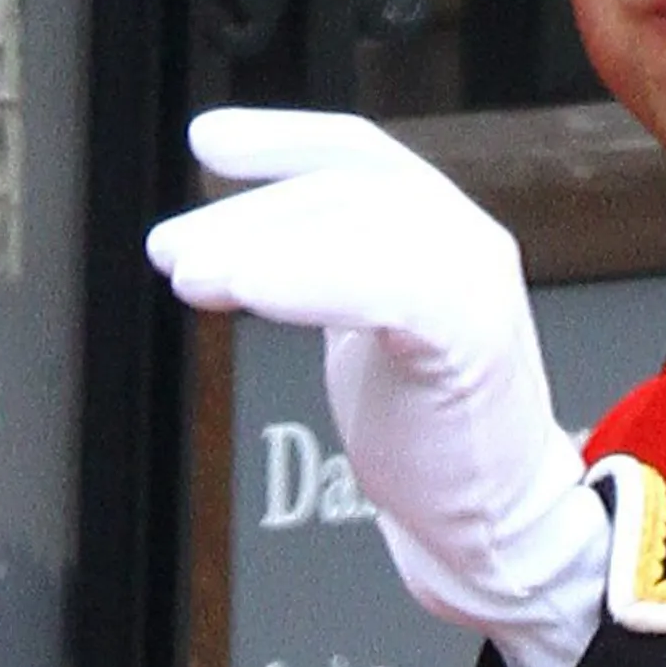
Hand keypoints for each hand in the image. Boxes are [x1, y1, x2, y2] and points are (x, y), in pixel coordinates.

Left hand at [146, 112, 612, 666]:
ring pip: (355, 228)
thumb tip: (226, 244)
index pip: (354, 154)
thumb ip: (329, 273)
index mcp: (442, 234)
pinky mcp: (471, 335)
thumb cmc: (434, 435)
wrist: (494, 525)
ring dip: (258, 247)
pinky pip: (382, 284)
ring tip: (190, 277)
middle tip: (171, 251)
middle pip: (340, 193)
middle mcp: (467, 242)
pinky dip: (307, 279)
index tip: (204, 143)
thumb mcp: (371, 332)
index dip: (276, 141)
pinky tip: (247, 289)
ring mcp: (475, 284)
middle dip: (243, 218)